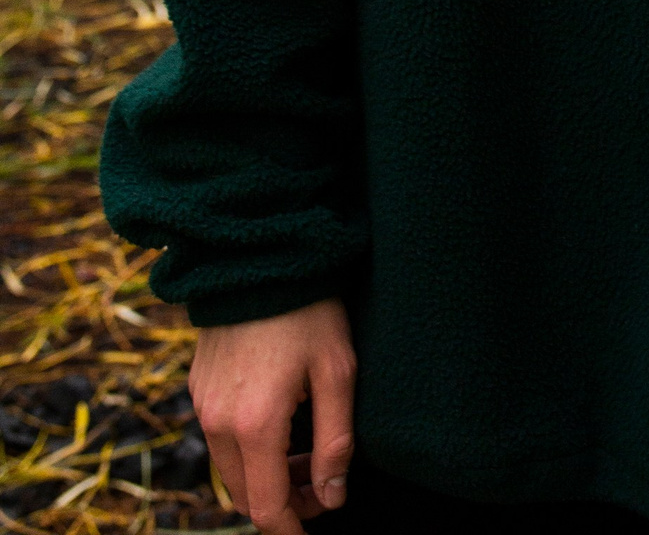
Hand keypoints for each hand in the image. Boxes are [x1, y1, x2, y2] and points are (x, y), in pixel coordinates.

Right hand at [191, 298, 355, 531]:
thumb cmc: (309, 310)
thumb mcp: (338, 372)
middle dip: (283, 501)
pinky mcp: (198, 386)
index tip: (313, 530)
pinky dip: (248, 448)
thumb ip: (336, 442)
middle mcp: (218, 422)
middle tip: (323, 483)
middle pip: (244, 494)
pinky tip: (282, 421)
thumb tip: (333, 496)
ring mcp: (203, 404)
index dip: (291, 528)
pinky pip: (219, 437)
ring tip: (307, 451)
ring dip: (265, 474)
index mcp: (255, 425)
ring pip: (230, 468)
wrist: (260, 254)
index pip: (265, 507)